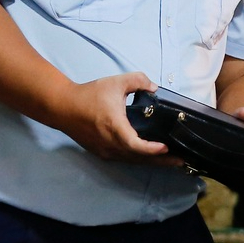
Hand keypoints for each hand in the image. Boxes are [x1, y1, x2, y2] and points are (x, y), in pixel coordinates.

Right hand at [60, 72, 182, 166]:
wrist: (62, 106)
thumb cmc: (89, 95)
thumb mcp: (116, 82)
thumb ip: (139, 80)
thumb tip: (155, 87)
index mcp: (115, 128)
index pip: (136, 145)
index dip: (152, 149)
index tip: (166, 147)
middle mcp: (110, 144)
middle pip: (139, 158)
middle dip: (161, 161)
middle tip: (180, 161)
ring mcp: (105, 151)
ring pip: (132, 161)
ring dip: (151, 162)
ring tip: (170, 161)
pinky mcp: (101, 153)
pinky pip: (124, 159)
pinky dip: (138, 159)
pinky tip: (149, 157)